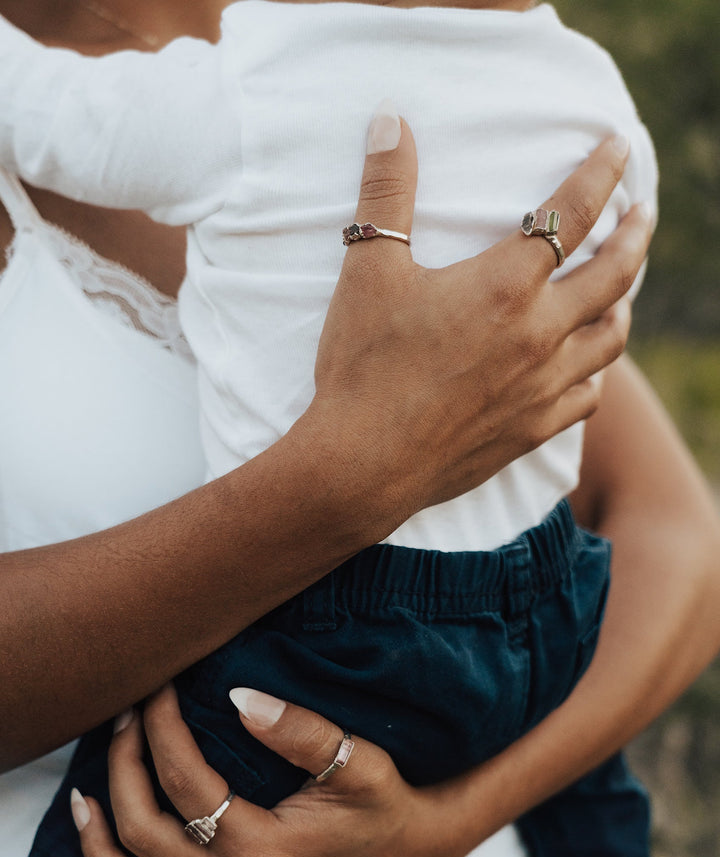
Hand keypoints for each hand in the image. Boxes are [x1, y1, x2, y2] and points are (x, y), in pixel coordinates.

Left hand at [76, 685, 460, 856]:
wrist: (408, 851)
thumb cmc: (382, 802)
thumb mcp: (355, 758)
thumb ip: (297, 729)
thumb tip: (237, 697)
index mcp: (261, 848)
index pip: (183, 779)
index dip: (162, 728)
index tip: (160, 688)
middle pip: (145, 830)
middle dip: (122, 767)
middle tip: (125, 720)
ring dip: (98, 854)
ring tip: (82, 804)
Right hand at [307, 105, 652, 517]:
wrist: (362, 464)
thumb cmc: (363, 368)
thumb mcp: (369, 271)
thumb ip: (387, 192)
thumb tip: (391, 120)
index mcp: (505, 286)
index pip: (572, 212)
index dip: (601, 173)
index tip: (620, 148)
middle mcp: (538, 334)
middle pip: (612, 276)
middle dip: (636, 237)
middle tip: (645, 214)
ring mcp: (541, 387)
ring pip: (609, 340)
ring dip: (623, 306)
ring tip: (622, 292)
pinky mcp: (531, 430)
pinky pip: (586, 396)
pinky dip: (595, 372)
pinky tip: (586, 367)